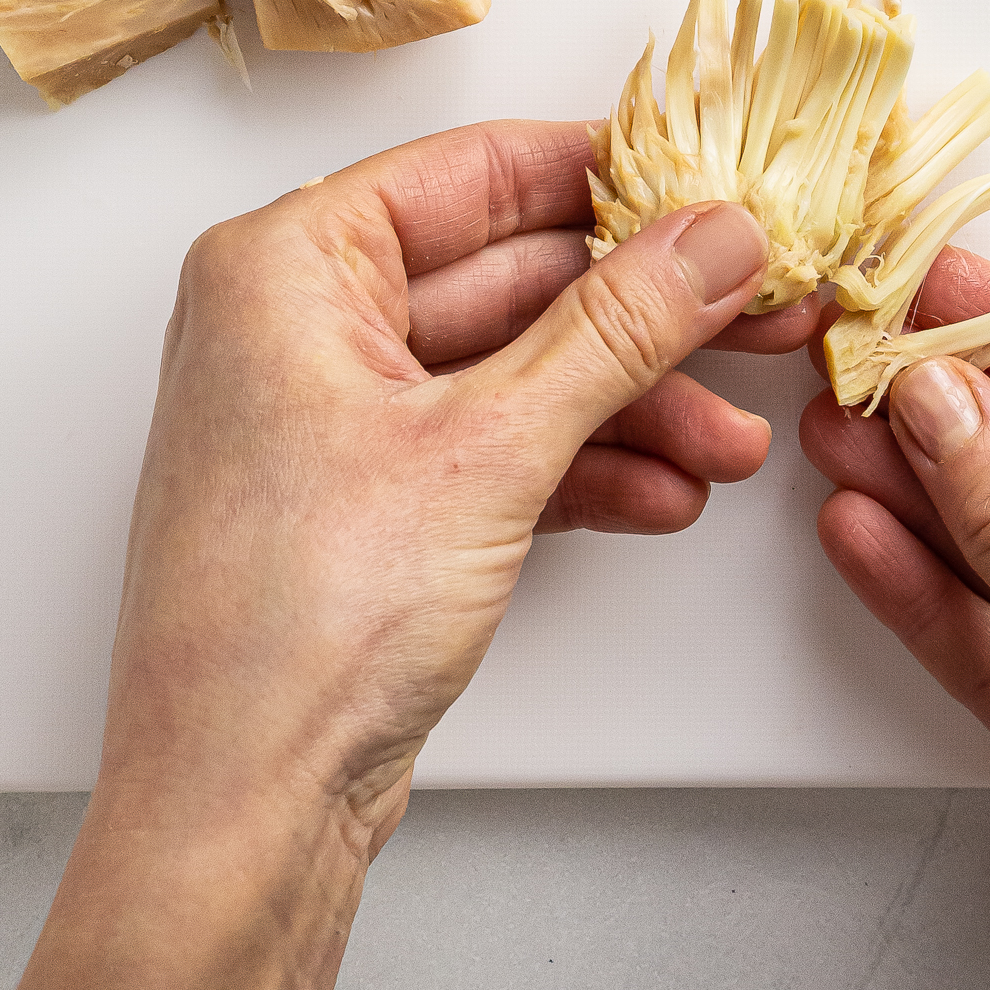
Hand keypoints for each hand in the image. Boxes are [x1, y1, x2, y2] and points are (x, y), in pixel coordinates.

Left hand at [0, 120, 799, 989]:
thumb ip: (616, 328)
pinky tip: (660, 494)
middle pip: (508, 275)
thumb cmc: (290, 630)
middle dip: (641, 316)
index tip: (707, 192)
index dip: (605, 176)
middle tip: (751, 315)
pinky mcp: (368, 503)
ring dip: (628, 405)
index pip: (475, 173)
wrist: (238, 816)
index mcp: (286, 266)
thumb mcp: (489, 448)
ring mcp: (332, 418)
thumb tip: (707, 240)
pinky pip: (495, 446)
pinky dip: (580, 467)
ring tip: (725, 439)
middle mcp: (298, 325)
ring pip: (515, 369)